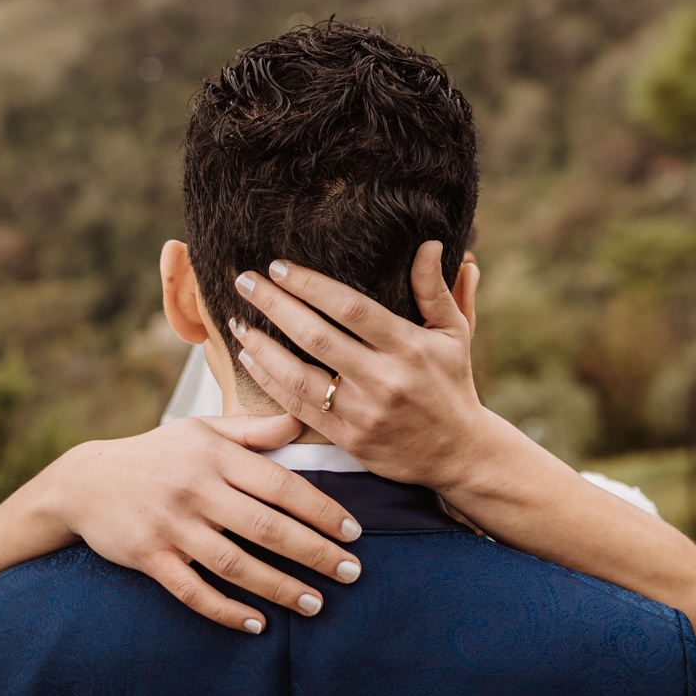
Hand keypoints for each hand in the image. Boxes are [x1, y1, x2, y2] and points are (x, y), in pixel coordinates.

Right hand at [56, 413, 365, 632]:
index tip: (353, 531)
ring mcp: (172, 527)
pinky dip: (228, 611)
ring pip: (235, 564)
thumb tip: (302, 419)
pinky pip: (194, 592)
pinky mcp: (150, 558)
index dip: (321, 509)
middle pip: (266, 527)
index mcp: (215, 456)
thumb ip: (254, 431)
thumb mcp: (202, 431)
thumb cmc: (157, 454)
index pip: (280, 484)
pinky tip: (258, 624)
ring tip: (316, 603)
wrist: (87, 481)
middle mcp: (196, 490)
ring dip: (279, 587)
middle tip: (352, 572)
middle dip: (314, 552)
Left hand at [228, 240, 494, 489]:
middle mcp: (384, 380)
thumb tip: (429, 243)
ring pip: (299, 376)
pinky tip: (250, 359)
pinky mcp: (347, 439)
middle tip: (244, 280)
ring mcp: (363, 413)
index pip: (351, 308)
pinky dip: (269, 382)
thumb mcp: (454, 333)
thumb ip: (435, 289)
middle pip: (317, 337)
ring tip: (238, 321)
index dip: (310, 285)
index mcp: (409, 347)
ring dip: (262, 347)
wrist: (458, 453)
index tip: (278, 265)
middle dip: (275, 305)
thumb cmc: (452, 382)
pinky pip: (298, 408)